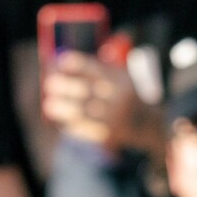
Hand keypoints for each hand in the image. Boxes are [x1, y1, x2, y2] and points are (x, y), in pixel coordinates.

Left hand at [41, 52, 160, 153]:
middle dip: (64, 86)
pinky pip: (82, 128)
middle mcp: (118, 100)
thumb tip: (61, 64)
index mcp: (122, 82)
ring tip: (49, 105)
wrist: (147, 124)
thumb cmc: (124, 95)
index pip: (97, 70)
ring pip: (80, 112)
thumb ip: (95, 71)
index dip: (78, 64)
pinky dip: (69, 123)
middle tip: (49, 84)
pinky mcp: (107, 135)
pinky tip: (61, 120)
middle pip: (85, 91)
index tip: (62, 61)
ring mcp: (113, 119)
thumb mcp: (119, 78)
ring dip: (61, 108)